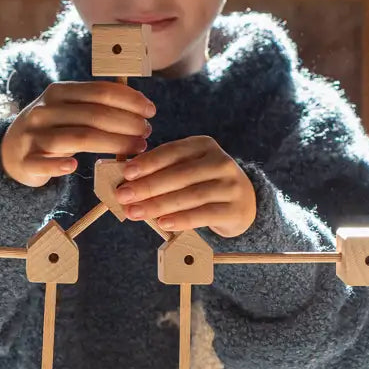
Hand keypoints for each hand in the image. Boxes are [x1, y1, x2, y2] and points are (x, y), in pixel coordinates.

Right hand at [0, 81, 155, 187]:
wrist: (10, 153)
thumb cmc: (52, 129)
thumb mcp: (68, 109)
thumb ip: (95, 105)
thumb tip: (138, 104)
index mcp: (58, 93)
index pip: (99, 92)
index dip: (129, 100)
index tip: (150, 111)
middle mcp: (45, 111)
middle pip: (94, 116)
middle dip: (126, 124)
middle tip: (147, 133)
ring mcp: (33, 135)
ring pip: (78, 138)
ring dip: (112, 143)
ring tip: (136, 148)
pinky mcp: (26, 160)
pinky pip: (44, 162)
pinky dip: (60, 165)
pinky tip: (77, 167)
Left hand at [113, 135, 256, 238]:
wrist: (244, 204)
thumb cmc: (204, 185)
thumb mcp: (188, 170)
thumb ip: (162, 172)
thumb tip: (126, 181)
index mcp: (204, 145)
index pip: (173, 151)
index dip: (149, 162)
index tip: (126, 173)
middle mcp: (220, 162)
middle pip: (180, 174)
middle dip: (148, 186)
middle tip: (123, 196)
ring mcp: (230, 185)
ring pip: (190, 195)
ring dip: (159, 205)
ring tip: (136, 212)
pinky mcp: (235, 209)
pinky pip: (204, 215)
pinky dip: (182, 219)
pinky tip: (163, 223)